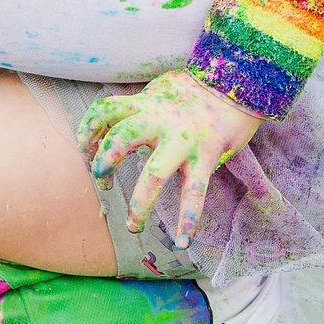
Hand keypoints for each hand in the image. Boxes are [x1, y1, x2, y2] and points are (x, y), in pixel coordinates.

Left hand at [78, 68, 262, 248]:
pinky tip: (183, 241)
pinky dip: (189, 219)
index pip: (104, 111)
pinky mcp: (206, 156)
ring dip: (140, 205)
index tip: (85, 150)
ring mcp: (183, 140)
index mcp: (146, 103)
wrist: (239, 81)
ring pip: (154, 176)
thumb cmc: (196, 89)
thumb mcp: (161, 89)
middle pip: (119, 140)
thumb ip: (141, 105)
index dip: (87, 131)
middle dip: (103, 166)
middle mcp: (159, 120)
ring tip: (133, 226)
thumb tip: (119, 119)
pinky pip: (195, 192)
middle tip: (103, 183)